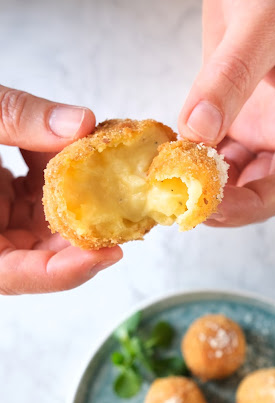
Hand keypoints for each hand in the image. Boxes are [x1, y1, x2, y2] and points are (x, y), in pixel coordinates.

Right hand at [0, 86, 121, 294]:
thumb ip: (12, 118)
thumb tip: (79, 123)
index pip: (15, 275)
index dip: (63, 272)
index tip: (107, 255)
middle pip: (42, 253)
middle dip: (86, 231)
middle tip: (127, 210)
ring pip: (48, 221)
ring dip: (79, 196)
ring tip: (104, 165)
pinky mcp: (4, 196)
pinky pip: (42, 193)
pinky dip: (62, 171)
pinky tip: (77, 145)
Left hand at [178, 0, 274, 226]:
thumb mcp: (264, 25)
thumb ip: (230, 79)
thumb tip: (198, 131)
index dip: (252, 207)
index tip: (211, 207)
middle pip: (258, 192)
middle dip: (221, 204)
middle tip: (179, 203)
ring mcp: (257, 128)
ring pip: (229, 177)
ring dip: (198, 186)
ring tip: (166, 186)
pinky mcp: (229, 116)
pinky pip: (208, 151)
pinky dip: (186, 159)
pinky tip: (164, 157)